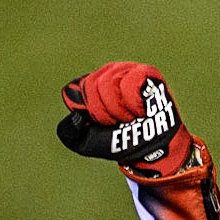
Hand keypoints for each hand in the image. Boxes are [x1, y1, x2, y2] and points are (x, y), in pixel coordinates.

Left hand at [57, 62, 193, 180]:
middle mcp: (107, 73)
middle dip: (103, 112)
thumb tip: (73, 113)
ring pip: (108, 83)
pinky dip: (133, 103)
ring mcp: (126, 70)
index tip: (101, 123)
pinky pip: (129, 83)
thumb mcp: (87, 142)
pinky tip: (141, 111)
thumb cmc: (120, 141)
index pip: (75, 89)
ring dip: (119, 110)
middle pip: (91, 85)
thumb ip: (70, 131)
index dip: (89, 111)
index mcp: (90, 86)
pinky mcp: (146, 72)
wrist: (149, 149)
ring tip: (130, 117)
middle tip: (118, 121)